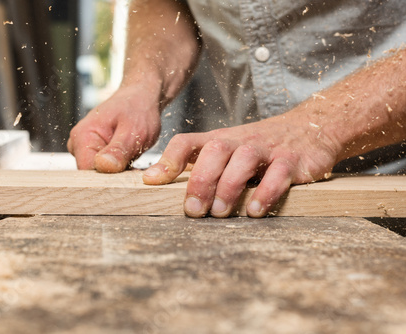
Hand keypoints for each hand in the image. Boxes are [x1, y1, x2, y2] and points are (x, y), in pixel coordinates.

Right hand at [67, 86, 161, 171]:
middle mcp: (78, 144)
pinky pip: (104, 171)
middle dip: (114, 176)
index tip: (128, 174)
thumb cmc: (138, 109)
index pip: (88, 172)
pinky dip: (119, 170)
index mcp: (82, 136)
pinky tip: (130, 161)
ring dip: (118, 173)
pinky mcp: (93, 154)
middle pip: (92, 175)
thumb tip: (103, 167)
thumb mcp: (133, 130)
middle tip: (136, 165)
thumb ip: (119, 150)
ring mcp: (84, 150)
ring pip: (100, 175)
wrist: (140, 98)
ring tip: (133, 159)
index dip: (108, 179)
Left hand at [142, 113, 339, 217]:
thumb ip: (201, 167)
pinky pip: (279, 173)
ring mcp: (267, 149)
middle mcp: (240, 141)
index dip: (167, 159)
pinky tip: (254, 210)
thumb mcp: (229, 152)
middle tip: (193, 210)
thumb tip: (160, 185)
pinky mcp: (292, 160)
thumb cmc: (260, 147)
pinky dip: (266, 193)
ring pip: (243, 160)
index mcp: (220, 140)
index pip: (187, 142)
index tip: (151, 181)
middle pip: (214, 150)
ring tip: (219, 213)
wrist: (310, 128)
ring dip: (228, 187)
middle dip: (200, 181)